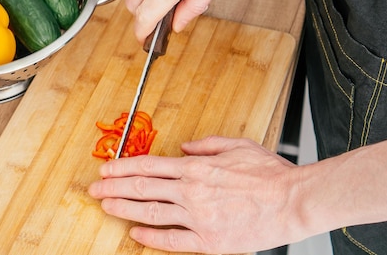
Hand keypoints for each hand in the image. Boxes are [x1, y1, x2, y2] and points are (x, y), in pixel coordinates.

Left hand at [88, 136, 303, 253]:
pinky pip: (172, 240)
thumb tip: (183, 146)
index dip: (122, 167)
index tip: (105, 169)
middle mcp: (191, 191)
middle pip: (142, 188)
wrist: (292, 201)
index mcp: (196, 167)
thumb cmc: (268, 173)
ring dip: (124, 209)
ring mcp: (198, 217)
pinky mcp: (209, 241)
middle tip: (94, 189)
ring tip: (105, 207)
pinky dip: (150, 237)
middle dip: (114, 188)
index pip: (149, 165)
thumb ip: (205, 144)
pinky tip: (135, 234)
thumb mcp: (236, 145)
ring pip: (151, 212)